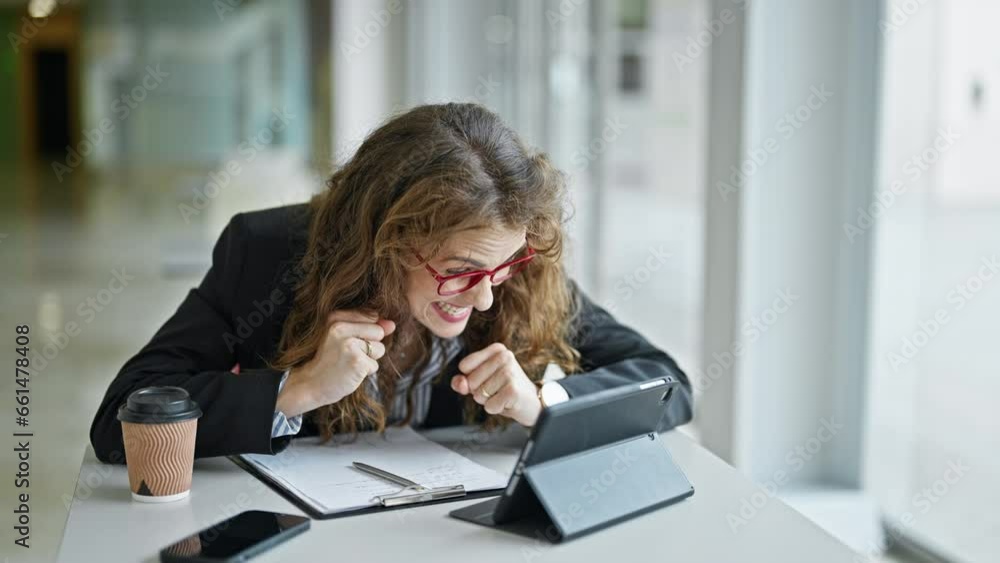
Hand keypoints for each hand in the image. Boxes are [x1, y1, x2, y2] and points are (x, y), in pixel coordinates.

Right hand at [277, 310, 394, 416]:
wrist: (310, 384)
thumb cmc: (329, 360)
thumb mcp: (343, 337)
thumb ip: (368, 327)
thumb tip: (392, 324)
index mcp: (335, 317)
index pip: (371, 316)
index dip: (367, 333)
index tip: (349, 343)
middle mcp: (341, 327)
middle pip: (379, 332)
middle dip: (370, 346)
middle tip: (348, 355)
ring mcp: (349, 344)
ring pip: (380, 349)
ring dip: (369, 360)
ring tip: (349, 363)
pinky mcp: (357, 361)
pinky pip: (375, 365)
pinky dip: (365, 372)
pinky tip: (349, 372)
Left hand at [451, 343, 540, 426]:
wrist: (532, 402)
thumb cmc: (505, 390)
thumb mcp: (482, 381)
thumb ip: (464, 380)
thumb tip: (460, 383)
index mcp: (497, 349)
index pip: (465, 366)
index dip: (471, 378)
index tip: (489, 379)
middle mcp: (504, 356)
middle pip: (470, 381)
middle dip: (479, 392)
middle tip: (498, 389)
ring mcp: (510, 372)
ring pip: (479, 395)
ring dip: (488, 401)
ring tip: (503, 395)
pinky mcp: (513, 390)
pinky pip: (489, 406)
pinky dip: (495, 408)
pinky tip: (507, 403)